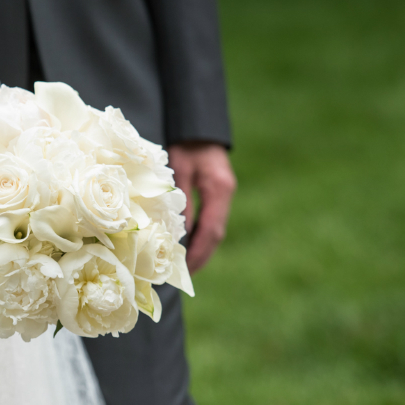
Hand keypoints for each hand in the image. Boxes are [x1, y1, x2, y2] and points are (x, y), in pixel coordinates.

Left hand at [168, 141, 236, 273]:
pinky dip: (200, 236)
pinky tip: (187, 245)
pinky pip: (211, 221)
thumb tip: (179, 232)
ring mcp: (224, 195)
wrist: (199, 129)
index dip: (198, 252)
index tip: (185, 269)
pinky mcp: (218, 194)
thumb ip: (181, 200)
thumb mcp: (179, 170)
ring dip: (201, 249)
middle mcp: (225, 195)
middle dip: (201, 256)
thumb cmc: (186, 145)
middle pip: (216, 235)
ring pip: (215, 230)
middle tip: (183, 275)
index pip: (211, 229)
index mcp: (219, 189)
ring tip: (184, 267)